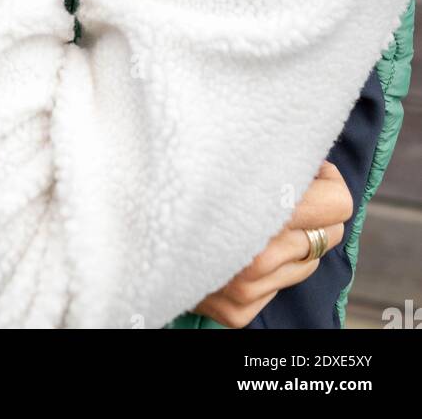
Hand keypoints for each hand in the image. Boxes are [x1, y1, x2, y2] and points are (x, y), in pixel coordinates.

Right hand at [190, 160, 353, 327]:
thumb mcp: (222, 154)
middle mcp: (258, 256)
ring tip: (252, 222)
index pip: (338, 204)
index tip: (305, 172)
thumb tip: (311, 150)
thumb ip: (267, 151)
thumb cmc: (177, 180)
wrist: (124, 234)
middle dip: (311, 212)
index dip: (327, 183)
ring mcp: (248, 289)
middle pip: (330, 233)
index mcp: (255, 210)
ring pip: (309, 261)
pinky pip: (281, 287)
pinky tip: (238, 249)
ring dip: (291, 241)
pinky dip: (270, 267)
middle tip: (279, 196)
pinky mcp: (238, 312)